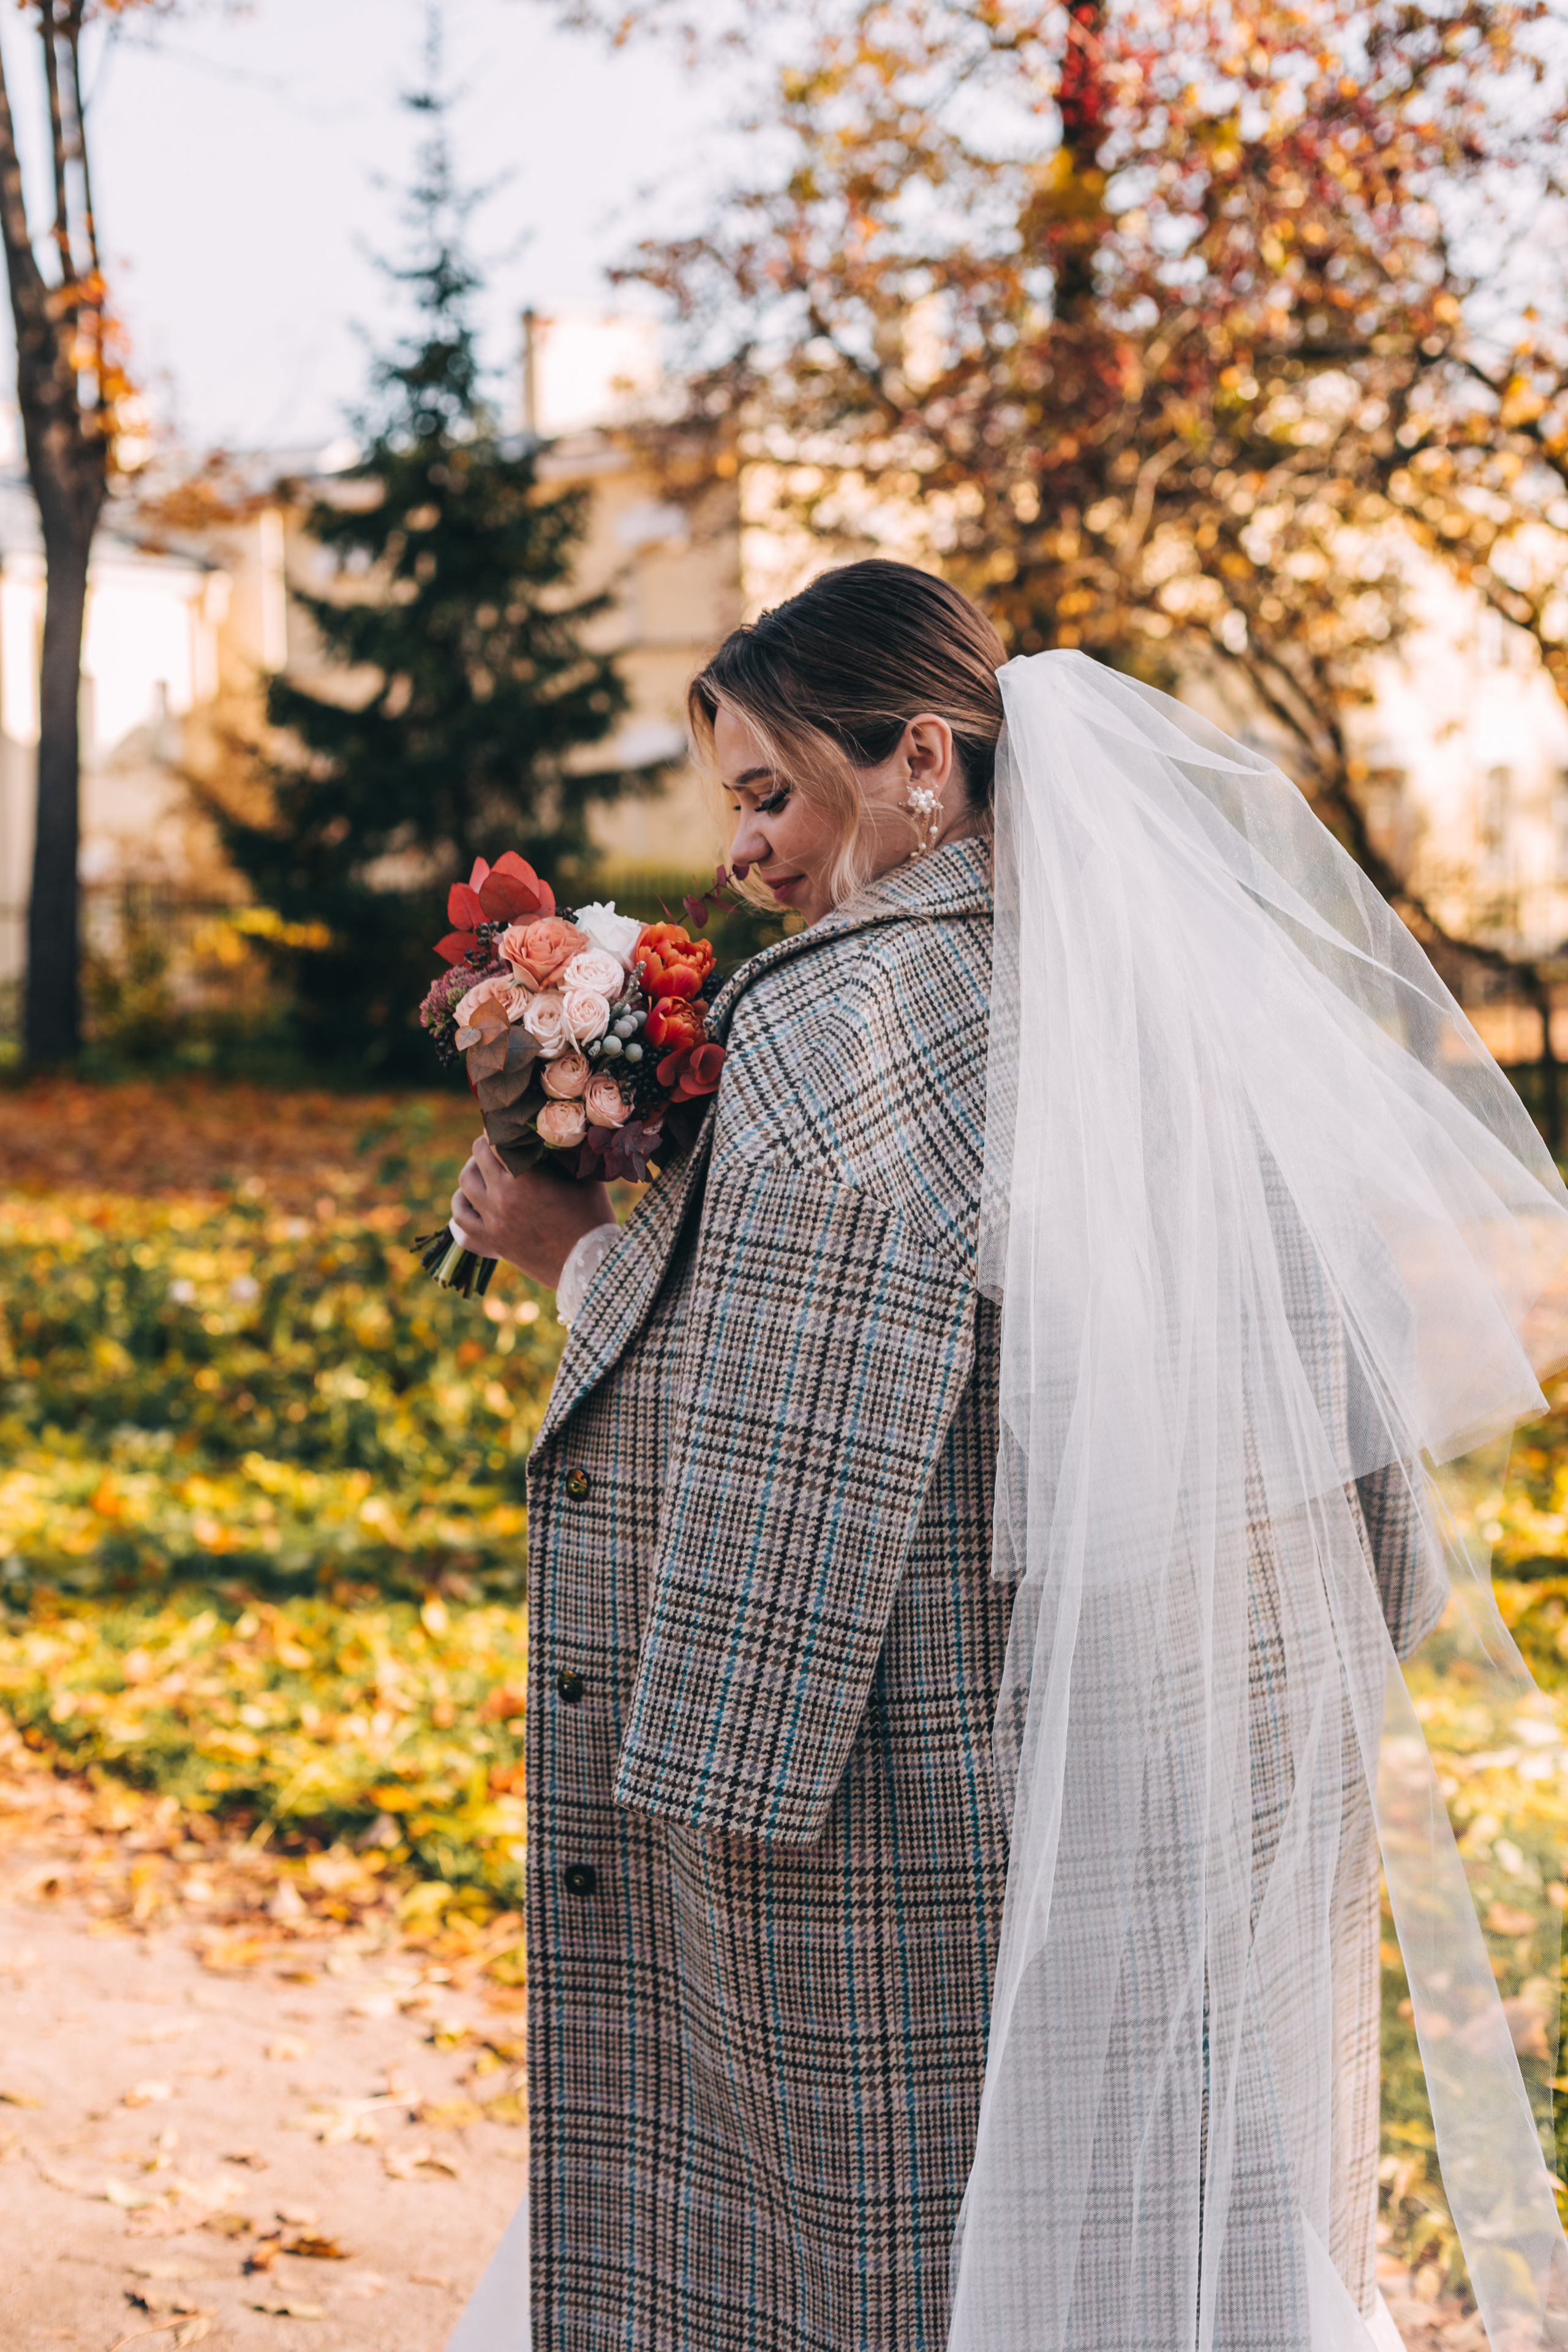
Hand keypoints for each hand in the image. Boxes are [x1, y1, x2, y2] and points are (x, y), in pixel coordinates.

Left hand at [450, 1136, 613, 1288]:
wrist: (588, 1266)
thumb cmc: (592, 1219)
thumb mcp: (583, 1178)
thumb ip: (562, 1154)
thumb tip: (549, 1133)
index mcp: (526, 1177)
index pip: (499, 1137)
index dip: (502, 1124)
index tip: (506, 1121)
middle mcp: (503, 1196)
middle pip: (479, 1154)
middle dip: (488, 1142)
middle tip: (498, 1140)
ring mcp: (493, 1219)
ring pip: (465, 1181)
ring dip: (474, 1167)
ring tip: (485, 1166)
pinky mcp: (490, 1240)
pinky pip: (460, 1215)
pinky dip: (461, 1200)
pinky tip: (470, 1195)